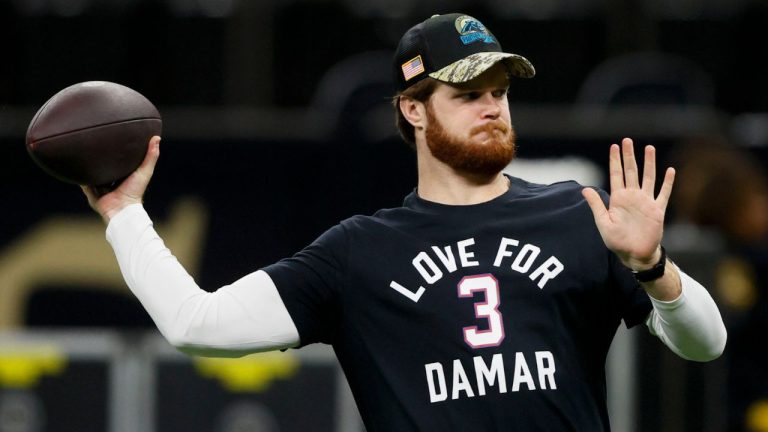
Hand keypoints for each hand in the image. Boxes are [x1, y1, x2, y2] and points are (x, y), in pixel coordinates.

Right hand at [81, 135, 160, 222]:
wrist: (122, 208)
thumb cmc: (135, 190)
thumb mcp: (145, 170)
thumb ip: (151, 156)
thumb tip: (157, 137)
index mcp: (123, 174)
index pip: (118, 160)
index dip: (116, 150)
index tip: (114, 136)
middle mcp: (111, 180)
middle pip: (103, 166)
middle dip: (99, 157)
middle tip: (95, 142)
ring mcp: (100, 187)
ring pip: (92, 173)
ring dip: (88, 166)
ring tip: (81, 151)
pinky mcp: (90, 193)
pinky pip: (83, 182)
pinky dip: (79, 176)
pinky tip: (74, 165)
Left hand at [582, 138, 674, 269]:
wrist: (634, 254)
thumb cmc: (616, 241)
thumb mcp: (603, 222)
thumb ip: (596, 205)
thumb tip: (584, 189)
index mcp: (618, 199)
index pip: (616, 175)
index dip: (615, 161)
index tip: (614, 146)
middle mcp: (632, 197)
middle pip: (631, 171)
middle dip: (629, 156)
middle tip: (628, 140)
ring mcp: (646, 202)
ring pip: (648, 178)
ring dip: (649, 163)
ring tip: (649, 148)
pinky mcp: (657, 210)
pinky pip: (663, 194)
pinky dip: (667, 183)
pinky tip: (670, 171)